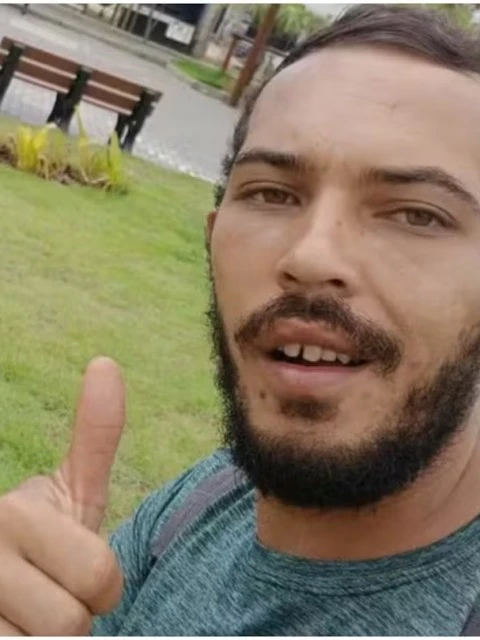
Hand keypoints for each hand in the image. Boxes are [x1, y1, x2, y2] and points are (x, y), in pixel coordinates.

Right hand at [0, 357, 125, 634]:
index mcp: (13, 513)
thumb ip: (95, 437)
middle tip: (51, 598)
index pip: (100, 576)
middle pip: (70, 624)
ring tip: (28, 616)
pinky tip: (16, 628)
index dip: (103, 585)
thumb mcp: (70, 491)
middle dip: (73, 617)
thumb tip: (106, 363)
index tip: (79, 572)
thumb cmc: (44, 541)